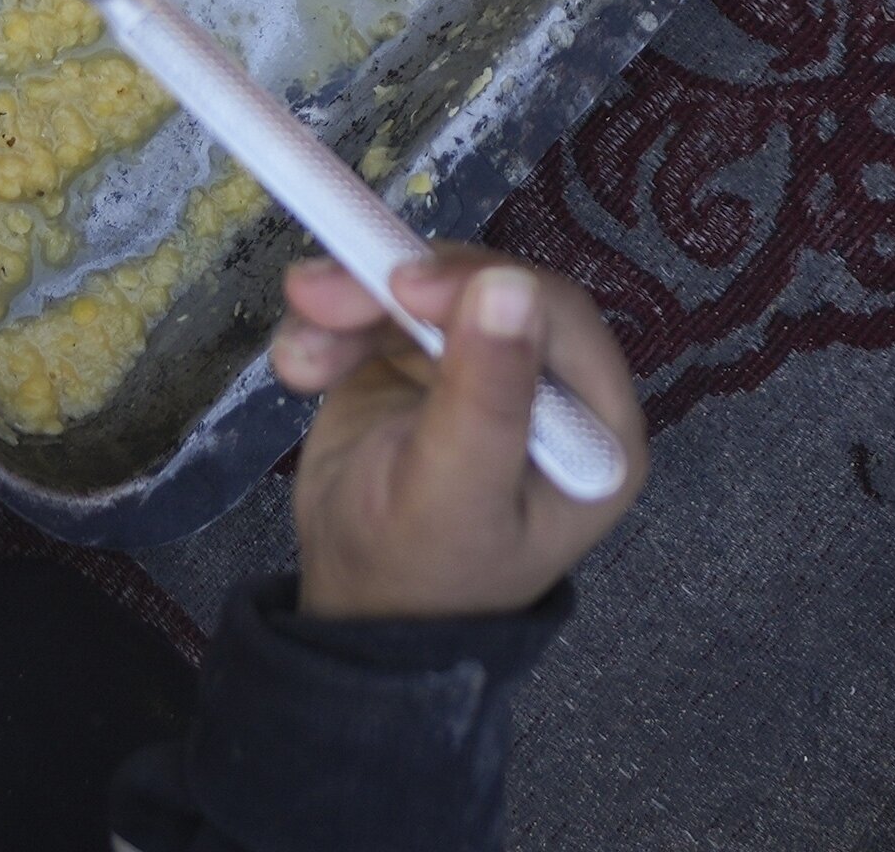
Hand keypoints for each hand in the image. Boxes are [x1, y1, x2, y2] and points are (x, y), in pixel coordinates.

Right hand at [271, 251, 648, 621]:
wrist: (353, 613)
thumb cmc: (423, 572)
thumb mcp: (455, 495)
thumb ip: (487, 397)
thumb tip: (510, 283)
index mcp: (595, 424)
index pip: (555, 316)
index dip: (481, 284)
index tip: (402, 288)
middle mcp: (546, 385)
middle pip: (480, 288)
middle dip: (394, 290)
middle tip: (318, 298)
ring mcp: (478, 367)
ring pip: (418, 292)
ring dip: (348, 308)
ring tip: (299, 362)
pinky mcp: (416, 361)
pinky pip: (373, 311)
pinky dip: (328, 327)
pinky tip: (300, 367)